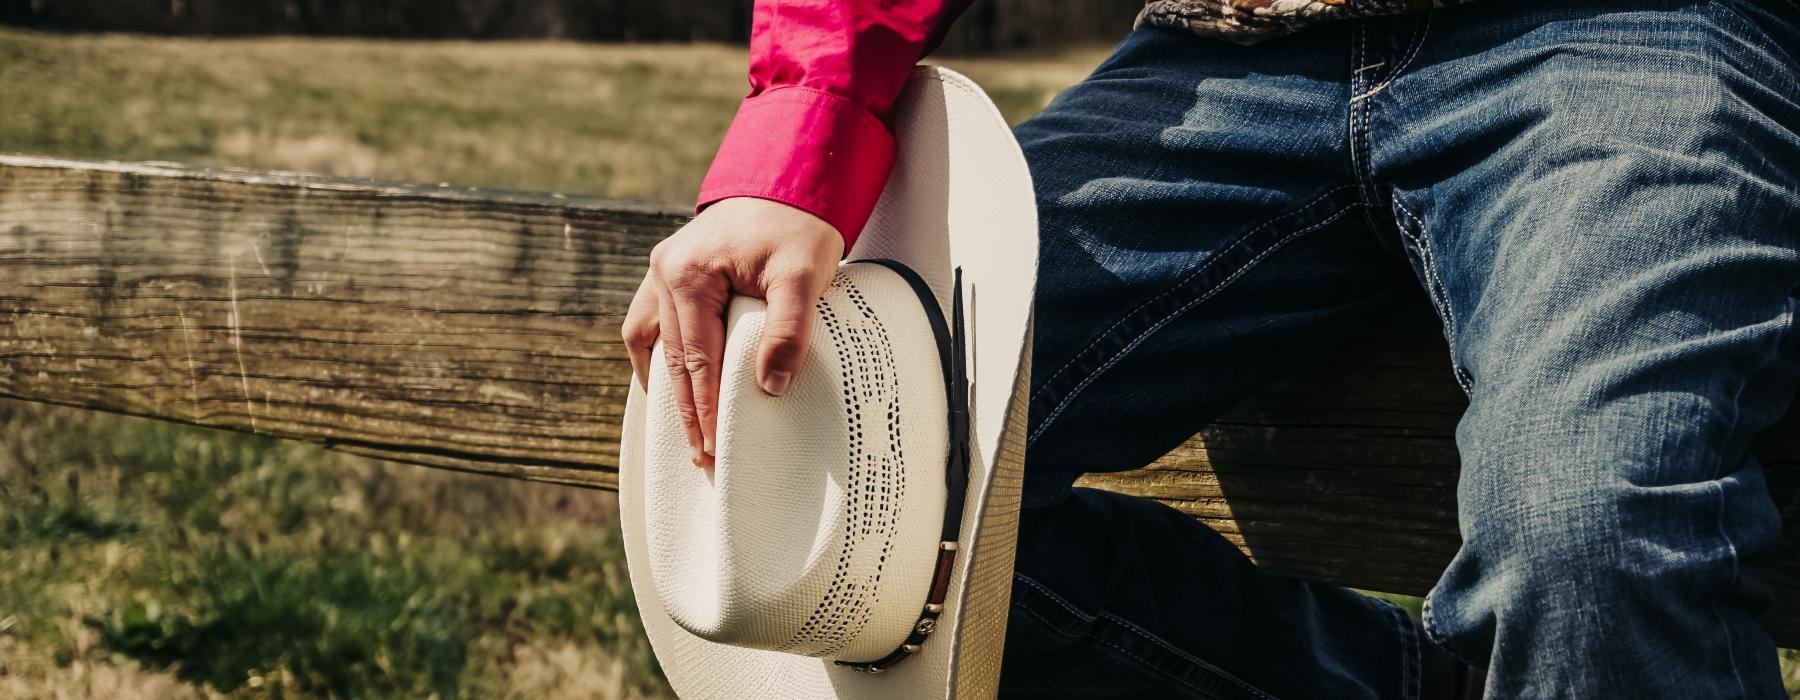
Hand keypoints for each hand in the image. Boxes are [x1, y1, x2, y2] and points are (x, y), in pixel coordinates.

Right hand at [622, 197, 845, 466]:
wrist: (791, 181)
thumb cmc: (799, 226)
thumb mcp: (805, 275)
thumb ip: (788, 330)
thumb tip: (769, 388)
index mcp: (688, 274)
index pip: (696, 359)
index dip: (704, 409)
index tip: (712, 450)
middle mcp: (664, 272)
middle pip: (671, 357)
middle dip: (686, 409)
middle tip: (701, 457)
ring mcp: (662, 269)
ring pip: (651, 341)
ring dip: (666, 384)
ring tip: (684, 427)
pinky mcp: (671, 270)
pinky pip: (653, 322)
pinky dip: (660, 355)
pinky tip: (674, 383)